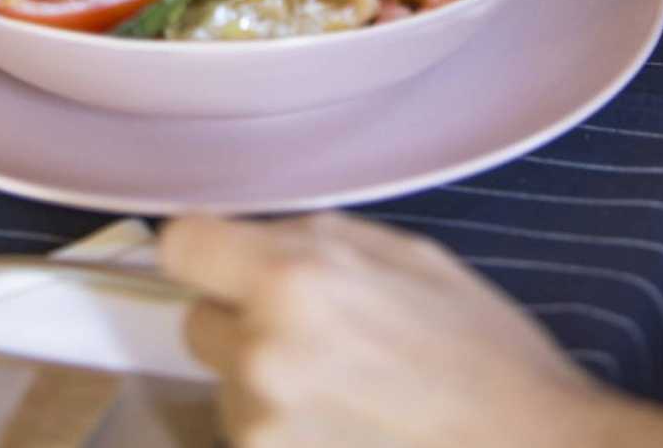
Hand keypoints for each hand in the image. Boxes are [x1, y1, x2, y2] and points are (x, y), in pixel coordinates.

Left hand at [161, 211, 662, 447]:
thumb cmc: (483, 350)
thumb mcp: (403, 254)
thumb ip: (310, 238)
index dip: (205, 249)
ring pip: (228, 389)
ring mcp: (263, 432)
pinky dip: (287, 431)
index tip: (225, 259)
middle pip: (199, 323)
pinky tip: (349, 429)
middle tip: (314, 332)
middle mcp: (263, 356)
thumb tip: (247, 236)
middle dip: (241, 321)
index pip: (180, 245)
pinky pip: (253, 439)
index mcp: (293, 279)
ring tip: (347, 392)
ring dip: (266, 385)